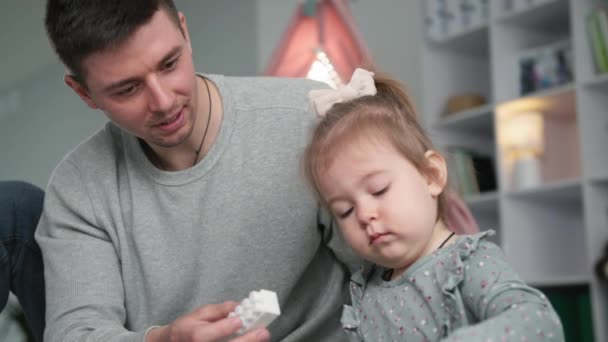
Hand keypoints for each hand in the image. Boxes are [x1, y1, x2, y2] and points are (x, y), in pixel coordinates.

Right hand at [146, 301, 270, 341]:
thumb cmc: (187, 328)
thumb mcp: (200, 313)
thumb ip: (220, 310)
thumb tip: (240, 305)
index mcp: (196, 335)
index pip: (212, 333)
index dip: (226, 327)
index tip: (240, 320)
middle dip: (247, 340)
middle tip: (263, 332)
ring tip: (261, 337)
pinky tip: (252, 341)